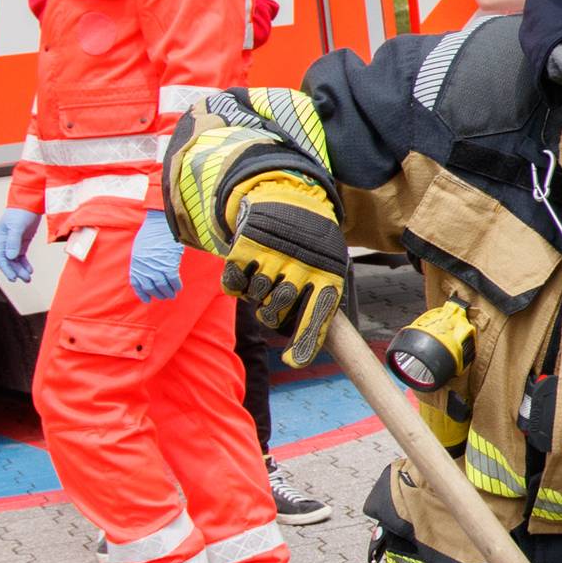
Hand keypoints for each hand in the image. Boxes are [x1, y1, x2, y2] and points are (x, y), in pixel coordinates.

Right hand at [0, 209, 37, 283]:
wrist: (30, 204)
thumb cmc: (21, 213)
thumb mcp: (17, 226)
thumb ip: (13, 241)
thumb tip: (10, 257)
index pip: (0, 258)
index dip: (6, 269)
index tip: (13, 278)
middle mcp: (5, 243)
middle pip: (8, 261)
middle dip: (15, 271)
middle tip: (25, 280)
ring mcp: (13, 243)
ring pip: (15, 260)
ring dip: (20, 269)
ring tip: (28, 278)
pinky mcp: (22, 242)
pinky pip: (22, 256)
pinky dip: (25, 264)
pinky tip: (30, 270)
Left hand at [128, 211, 183, 302]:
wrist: (160, 224)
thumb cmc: (151, 233)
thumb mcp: (141, 248)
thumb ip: (143, 261)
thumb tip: (149, 271)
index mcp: (136, 263)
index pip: (137, 283)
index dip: (142, 293)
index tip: (148, 300)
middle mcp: (144, 267)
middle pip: (151, 287)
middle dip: (158, 294)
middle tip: (165, 297)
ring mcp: (156, 266)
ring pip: (162, 286)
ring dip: (168, 292)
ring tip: (172, 295)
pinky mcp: (168, 264)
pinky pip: (172, 280)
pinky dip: (176, 285)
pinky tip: (178, 287)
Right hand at [222, 173, 349, 364]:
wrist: (289, 200)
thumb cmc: (310, 248)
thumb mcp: (326, 270)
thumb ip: (317, 305)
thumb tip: (301, 355)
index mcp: (327, 273)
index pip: (317, 314)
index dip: (305, 341)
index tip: (294, 362)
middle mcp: (301, 264)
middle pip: (277, 311)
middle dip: (271, 315)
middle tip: (272, 303)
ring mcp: (273, 254)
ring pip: (255, 297)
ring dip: (255, 294)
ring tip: (265, 277)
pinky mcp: (246, 246)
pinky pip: (234, 283)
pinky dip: (236, 284)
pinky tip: (247, 271)